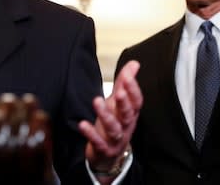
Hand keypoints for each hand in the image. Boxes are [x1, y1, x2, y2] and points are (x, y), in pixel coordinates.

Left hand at [79, 60, 141, 175]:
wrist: (108, 156)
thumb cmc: (115, 124)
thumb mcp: (119, 103)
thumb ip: (124, 83)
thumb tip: (134, 63)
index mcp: (131, 114)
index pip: (136, 101)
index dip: (133, 89)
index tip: (128, 76)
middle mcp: (126, 126)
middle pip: (128, 115)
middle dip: (124, 103)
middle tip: (119, 92)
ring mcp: (115, 139)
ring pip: (113, 129)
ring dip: (106, 116)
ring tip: (97, 101)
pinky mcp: (103, 149)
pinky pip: (98, 142)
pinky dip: (91, 134)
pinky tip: (83, 124)